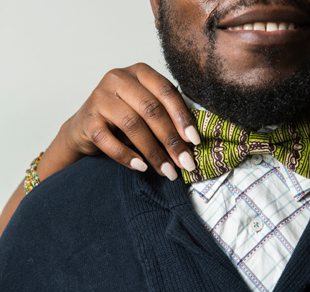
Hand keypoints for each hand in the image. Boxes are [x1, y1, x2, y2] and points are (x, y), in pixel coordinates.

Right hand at [64, 63, 199, 180]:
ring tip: (167, 171)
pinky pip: (109, 141)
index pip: (166, 91)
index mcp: (140, 72)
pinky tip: (142, 167)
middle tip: (186, 163)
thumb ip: (168, 115)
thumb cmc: (125, 118)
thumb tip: (194, 141)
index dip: (183, 117)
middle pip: (151, 110)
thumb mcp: (148, 109)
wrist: (85, 128)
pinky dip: (127, 156)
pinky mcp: (87, 120)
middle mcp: (118, 78)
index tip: (195, 141)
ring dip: (154, 152)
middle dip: (171, 140)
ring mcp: (100, 97)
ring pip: (133, 125)